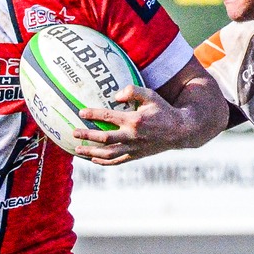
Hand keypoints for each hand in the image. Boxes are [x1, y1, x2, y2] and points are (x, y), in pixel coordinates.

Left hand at [68, 84, 188, 164]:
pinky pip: (117, 162)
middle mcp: (132, 136)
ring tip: (77, 149)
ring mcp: (134, 148)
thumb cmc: (163, 110)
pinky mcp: (136, 156)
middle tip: (73, 133)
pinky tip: (93, 160)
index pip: (109, 116)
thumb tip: (115, 95)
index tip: (80, 112)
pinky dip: (104, 162)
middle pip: (104, 138)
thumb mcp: (151, 95)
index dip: (93, 114)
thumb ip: (133, 91)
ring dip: (91, 153)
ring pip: (108, 154)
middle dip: (87, 136)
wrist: (180, 131)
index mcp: (134, 120)